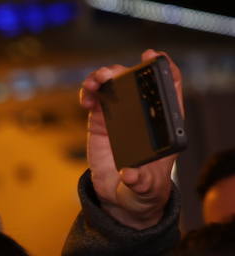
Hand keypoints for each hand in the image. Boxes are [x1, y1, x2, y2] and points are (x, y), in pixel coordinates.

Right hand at [78, 50, 183, 229]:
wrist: (120, 198)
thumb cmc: (142, 191)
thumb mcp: (145, 190)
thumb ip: (140, 183)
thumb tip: (130, 174)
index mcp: (162, 125)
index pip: (169, 89)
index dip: (163, 70)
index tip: (152, 58)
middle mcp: (143, 115)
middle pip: (137, 83)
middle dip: (125, 72)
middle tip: (111, 74)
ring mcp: (121, 116)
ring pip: (114, 86)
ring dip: (103, 78)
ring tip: (94, 83)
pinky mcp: (101, 122)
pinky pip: (95, 100)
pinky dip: (89, 94)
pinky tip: (86, 99)